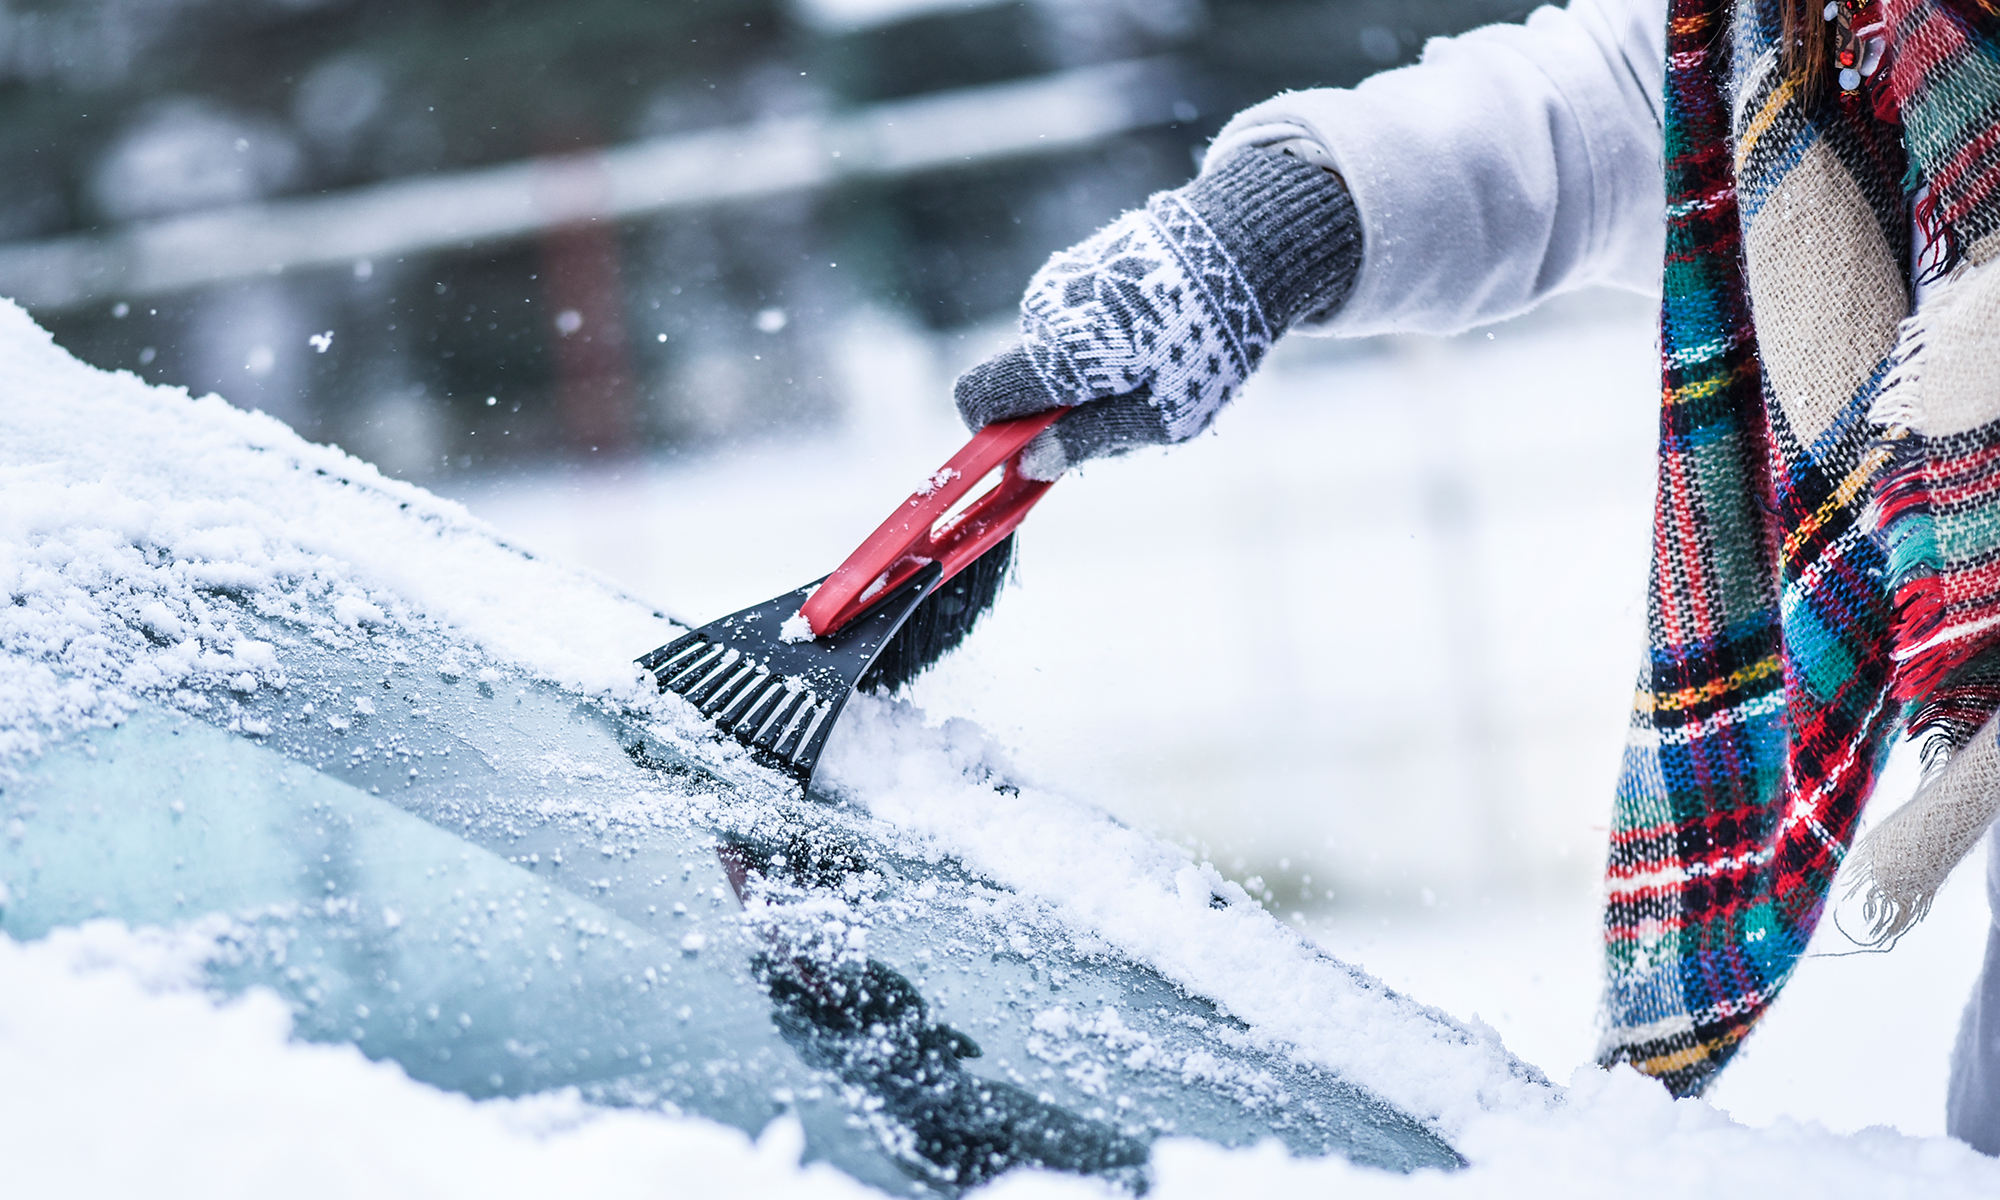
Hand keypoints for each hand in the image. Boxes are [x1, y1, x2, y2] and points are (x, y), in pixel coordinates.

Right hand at [954, 147, 1359, 478]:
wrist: (1245, 246)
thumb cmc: (1208, 344)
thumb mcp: (1161, 416)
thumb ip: (1088, 441)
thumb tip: (1030, 464)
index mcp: (1057, 353)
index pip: (977, 397)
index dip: (990, 433)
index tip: (1029, 450)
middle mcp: (1043, 312)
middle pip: (1022, 381)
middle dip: (1059, 407)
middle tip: (1129, 406)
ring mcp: (1059, 282)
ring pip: (1051, 352)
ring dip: (1089, 372)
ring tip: (1154, 361)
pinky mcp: (1080, 263)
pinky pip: (1072, 321)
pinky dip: (1102, 338)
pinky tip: (1153, 329)